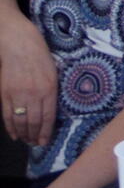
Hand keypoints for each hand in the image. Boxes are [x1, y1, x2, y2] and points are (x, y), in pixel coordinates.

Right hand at [1, 20, 57, 145]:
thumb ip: (51, 91)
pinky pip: (7, 115)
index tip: (45, 141)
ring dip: (23, 134)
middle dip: (35, 135)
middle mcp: (34, 94)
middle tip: (36, 144)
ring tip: (26, 141)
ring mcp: (18, 94)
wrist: (19, 43)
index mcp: (49, 88)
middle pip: (34, 122)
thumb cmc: (40, 55)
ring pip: (20, 121)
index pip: (48, 116)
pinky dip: (10, 127)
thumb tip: (49, 110)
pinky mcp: (5, 93)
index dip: (46, 132)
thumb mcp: (53, 72)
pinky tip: (14, 135)